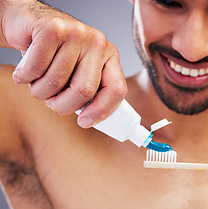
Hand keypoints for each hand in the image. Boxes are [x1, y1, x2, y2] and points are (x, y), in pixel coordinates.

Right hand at [1, 0, 126, 127]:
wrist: (28, 23)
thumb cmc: (55, 55)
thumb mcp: (78, 72)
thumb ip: (88, 91)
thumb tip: (90, 119)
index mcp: (110, 57)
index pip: (117, 89)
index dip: (101, 111)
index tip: (84, 122)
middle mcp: (97, 44)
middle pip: (84, 91)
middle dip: (63, 105)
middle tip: (52, 102)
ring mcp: (77, 34)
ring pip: (55, 81)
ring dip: (40, 91)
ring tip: (37, 81)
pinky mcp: (52, 29)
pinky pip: (36, 68)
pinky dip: (25, 77)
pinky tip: (25, 71)